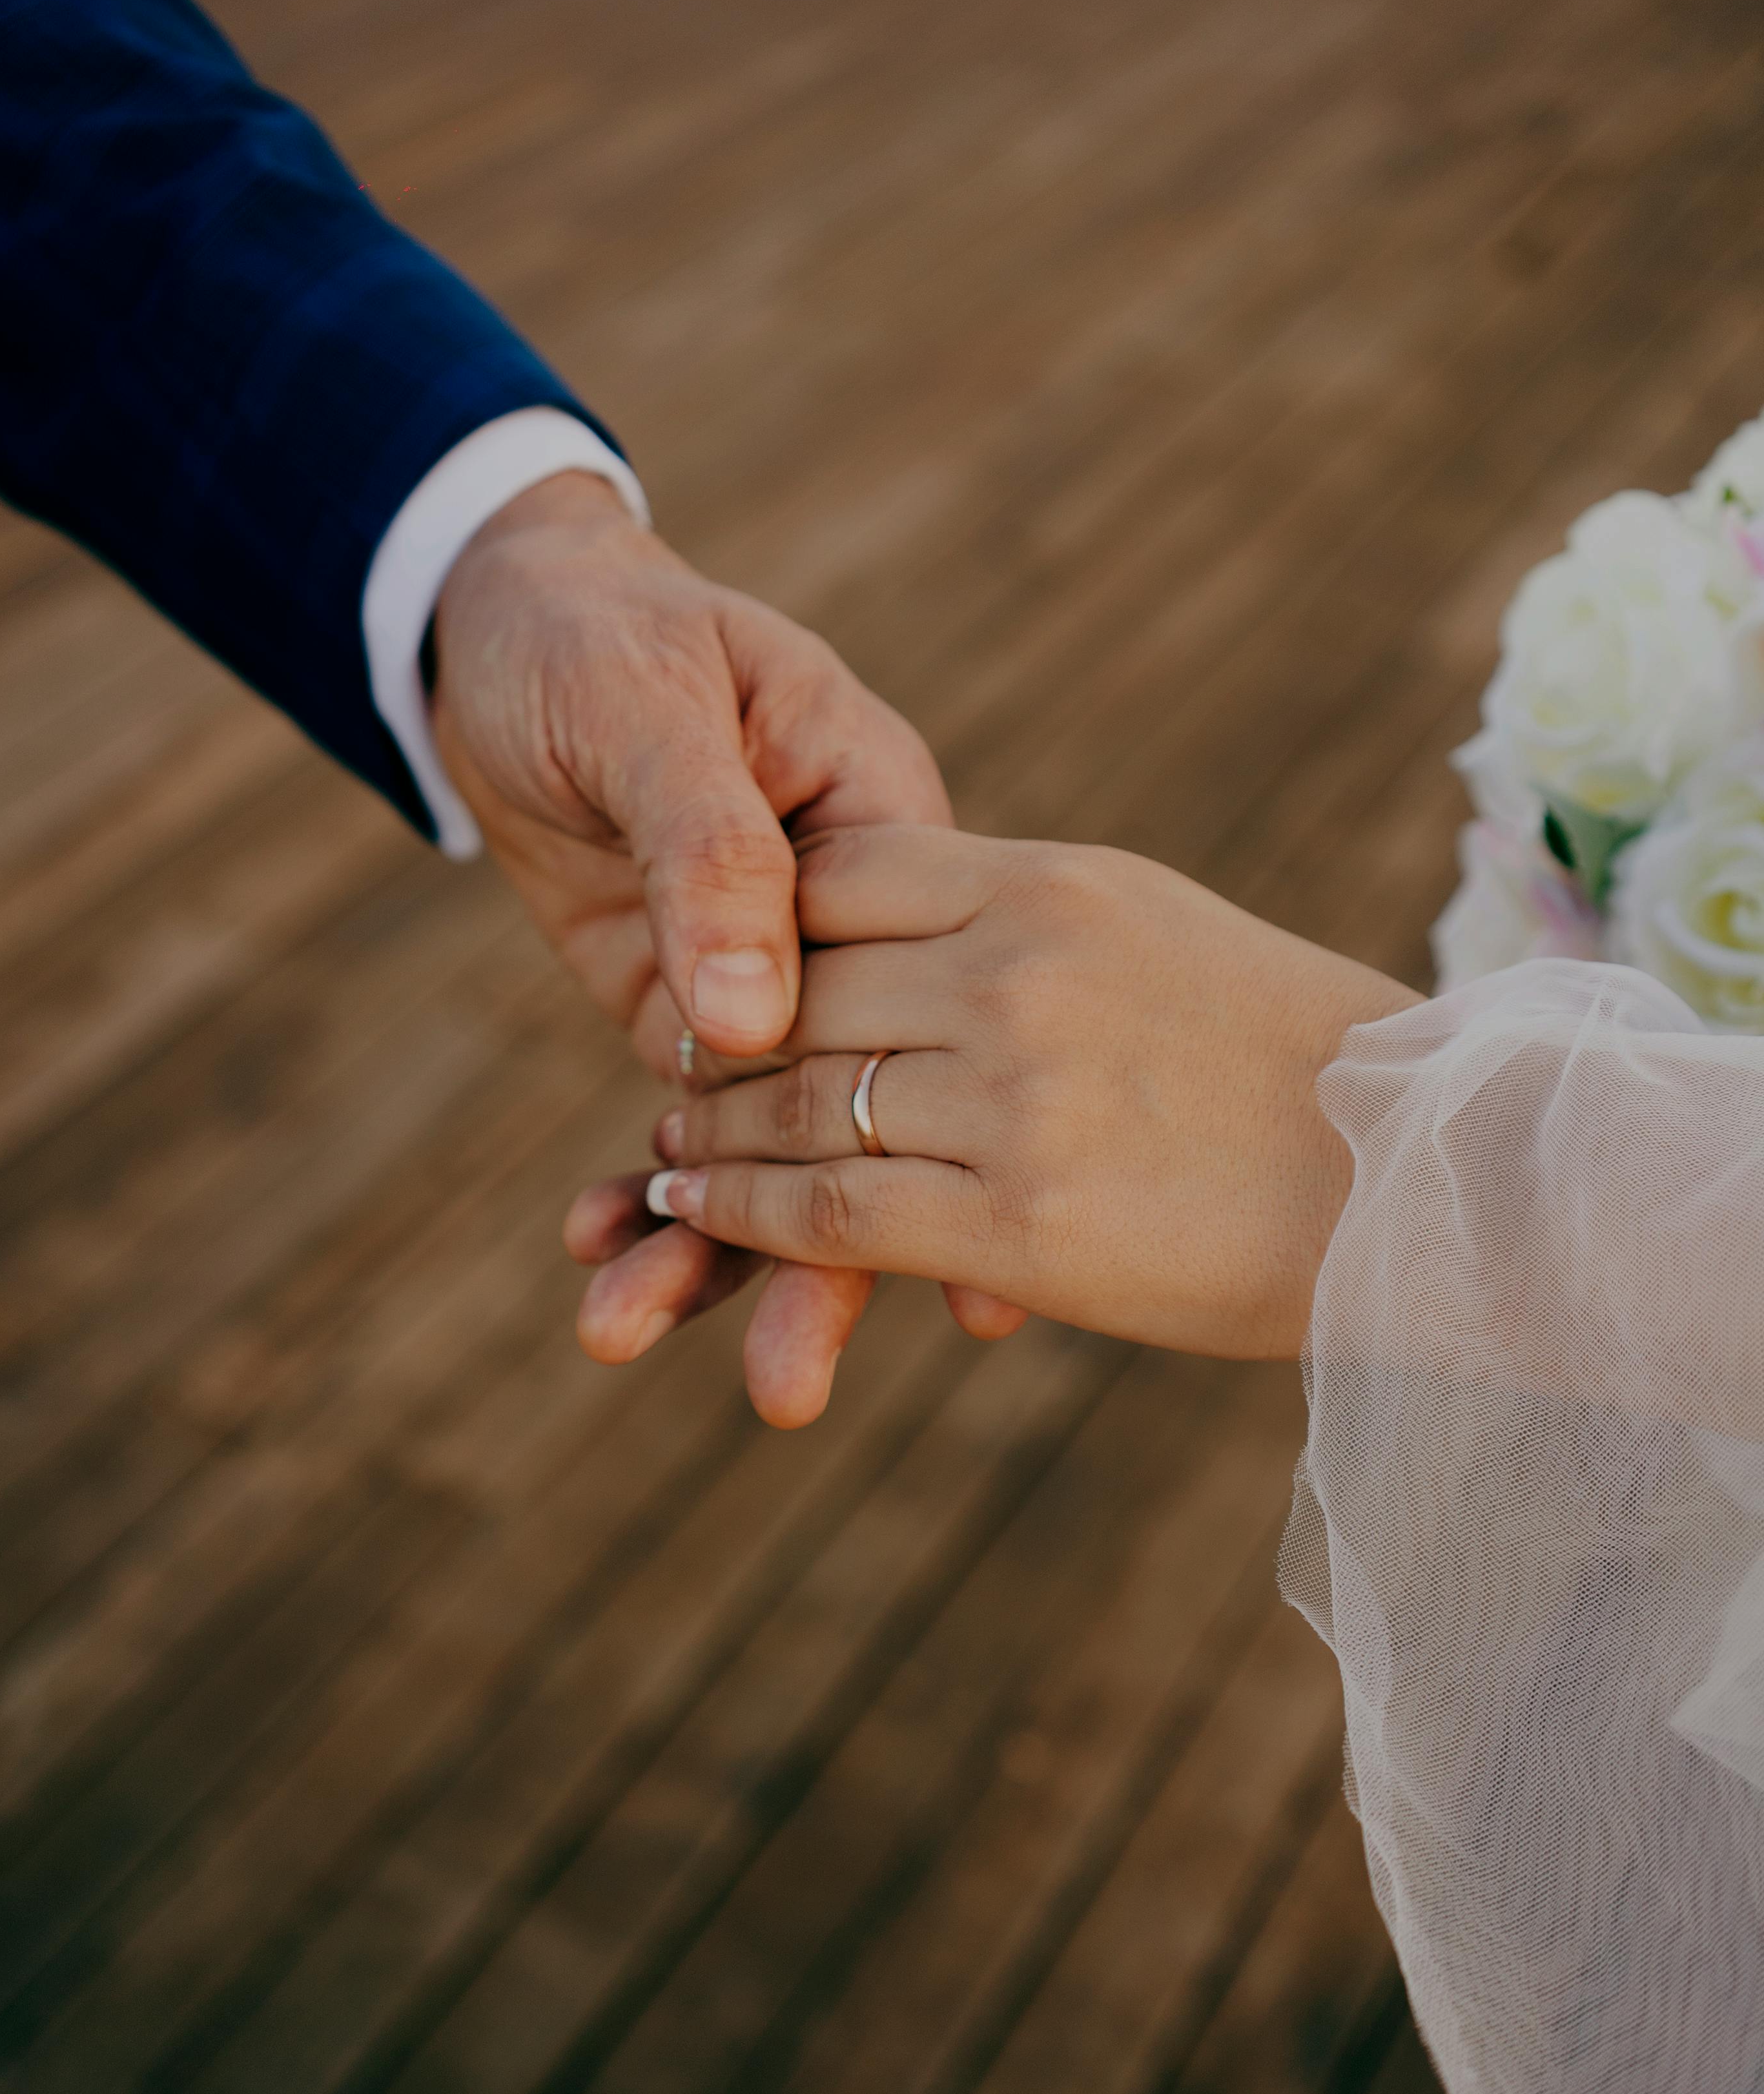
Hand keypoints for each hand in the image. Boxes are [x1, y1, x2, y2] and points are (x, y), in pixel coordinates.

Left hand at [432, 469, 959, 1387]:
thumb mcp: (657, 708)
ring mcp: (771, 989)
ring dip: (716, 1256)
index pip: (934, 1001)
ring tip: (634, 1341)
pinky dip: (645, 1200)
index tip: (961, 1282)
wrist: (504, 630)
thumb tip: (748, 1015)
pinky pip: (688, 1133)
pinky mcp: (689, 1019)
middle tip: (788, 1390)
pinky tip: (604, 1271)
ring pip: (777, 1146)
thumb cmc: (602, 635)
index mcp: (891, 831)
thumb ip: (709, 850)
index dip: (946, 1144)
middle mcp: (853, 936)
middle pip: (858, 1110)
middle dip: (819, 1257)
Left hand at [630, 825, 1419, 1364]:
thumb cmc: (1304, 1064)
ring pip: (796, 1103)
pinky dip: (743, 1215)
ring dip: (710, 1135)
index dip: (760, 926)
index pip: (844, 873)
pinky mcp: (1015, 1219)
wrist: (1423, 1185)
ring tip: (670, 1158)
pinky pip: (828, 1211)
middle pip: (800, 989)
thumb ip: (1041, 926)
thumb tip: (946, 927)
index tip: (729, 971)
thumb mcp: (1166, 936)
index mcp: (1058, 887)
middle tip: (672, 1079)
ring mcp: (1014, 1095)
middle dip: (715, 1039)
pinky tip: (701, 1220)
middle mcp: (1020, 974)